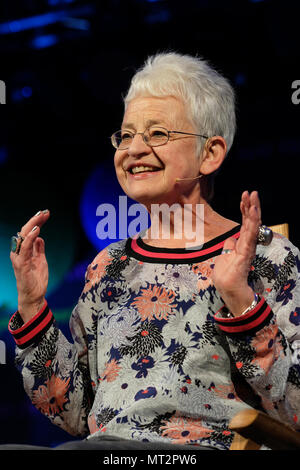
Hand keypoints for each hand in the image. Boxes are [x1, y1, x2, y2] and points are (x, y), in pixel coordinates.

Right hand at [10, 210, 49, 322]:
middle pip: (25, 231)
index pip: (29, 231)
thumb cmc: (36, 280)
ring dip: (32, 225)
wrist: (34, 297)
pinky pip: (24, 248)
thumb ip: (38, 249)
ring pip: (23, 236)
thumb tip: (39, 238)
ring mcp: (19, 257)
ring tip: (41, 217)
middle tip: (45, 212)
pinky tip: (36, 231)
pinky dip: (29, 238)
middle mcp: (19, 252)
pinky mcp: (21, 264)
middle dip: (35, 219)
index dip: (37, 221)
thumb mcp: (40, 261)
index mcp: (23, 250)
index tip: (46, 213)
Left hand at [212, 191, 261, 315]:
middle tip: (252, 192)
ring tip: (254, 197)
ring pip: (252, 225)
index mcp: (242, 243)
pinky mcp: (246, 252)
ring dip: (253, 210)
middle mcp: (247, 243)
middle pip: (251, 221)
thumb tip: (230, 238)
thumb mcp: (224, 256)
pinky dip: (252, 222)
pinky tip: (253, 212)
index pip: (245, 223)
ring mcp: (248, 247)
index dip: (245, 209)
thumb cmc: (226, 275)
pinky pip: (250, 235)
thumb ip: (229, 246)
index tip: (244, 196)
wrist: (228, 289)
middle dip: (251, 206)